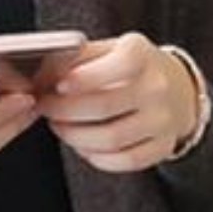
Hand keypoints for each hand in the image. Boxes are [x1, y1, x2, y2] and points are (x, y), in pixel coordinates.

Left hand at [34, 31, 198, 171]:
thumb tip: (38, 78)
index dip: (85, 78)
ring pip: (111, 139)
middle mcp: (157, 87)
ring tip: (59, 127)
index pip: (119, 64)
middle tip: (45, 108)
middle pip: (104, 107)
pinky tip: (83, 146)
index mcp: (142, 54)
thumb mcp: (105, 50)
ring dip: (75, 137)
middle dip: (64, 111)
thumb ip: (73, 59)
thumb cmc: (126, 68)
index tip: (58, 86)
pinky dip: (97, 157)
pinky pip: (126, 161)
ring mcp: (163, 119)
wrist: (175, 88)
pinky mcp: (164, 146)